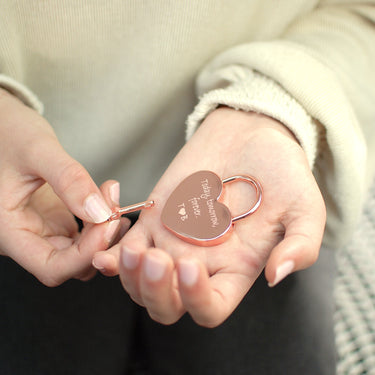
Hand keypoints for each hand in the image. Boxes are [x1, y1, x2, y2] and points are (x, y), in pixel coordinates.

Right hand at [0, 88, 126, 285]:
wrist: (2, 124)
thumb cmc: (7, 133)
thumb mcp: (37, 150)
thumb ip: (68, 180)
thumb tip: (99, 211)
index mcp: (8, 231)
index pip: (51, 267)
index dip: (85, 254)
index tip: (108, 222)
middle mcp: (25, 237)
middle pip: (70, 264)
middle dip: (99, 240)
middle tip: (116, 206)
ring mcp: (41, 230)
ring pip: (79, 253)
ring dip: (103, 234)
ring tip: (116, 201)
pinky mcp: (54, 220)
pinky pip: (82, 237)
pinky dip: (100, 225)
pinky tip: (112, 205)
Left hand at [100, 107, 325, 326]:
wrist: (252, 137)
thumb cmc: (282, 174)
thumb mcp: (305, 209)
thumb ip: (300, 246)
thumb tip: (276, 276)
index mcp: (235, 270)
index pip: (208, 308)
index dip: (196, 299)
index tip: (194, 267)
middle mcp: (201, 262)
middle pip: (165, 304)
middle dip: (155, 292)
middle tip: (158, 259)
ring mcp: (173, 241)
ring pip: (138, 280)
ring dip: (129, 274)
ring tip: (133, 250)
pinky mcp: (153, 216)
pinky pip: (125, 244)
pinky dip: (111, 250)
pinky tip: (107, 239)